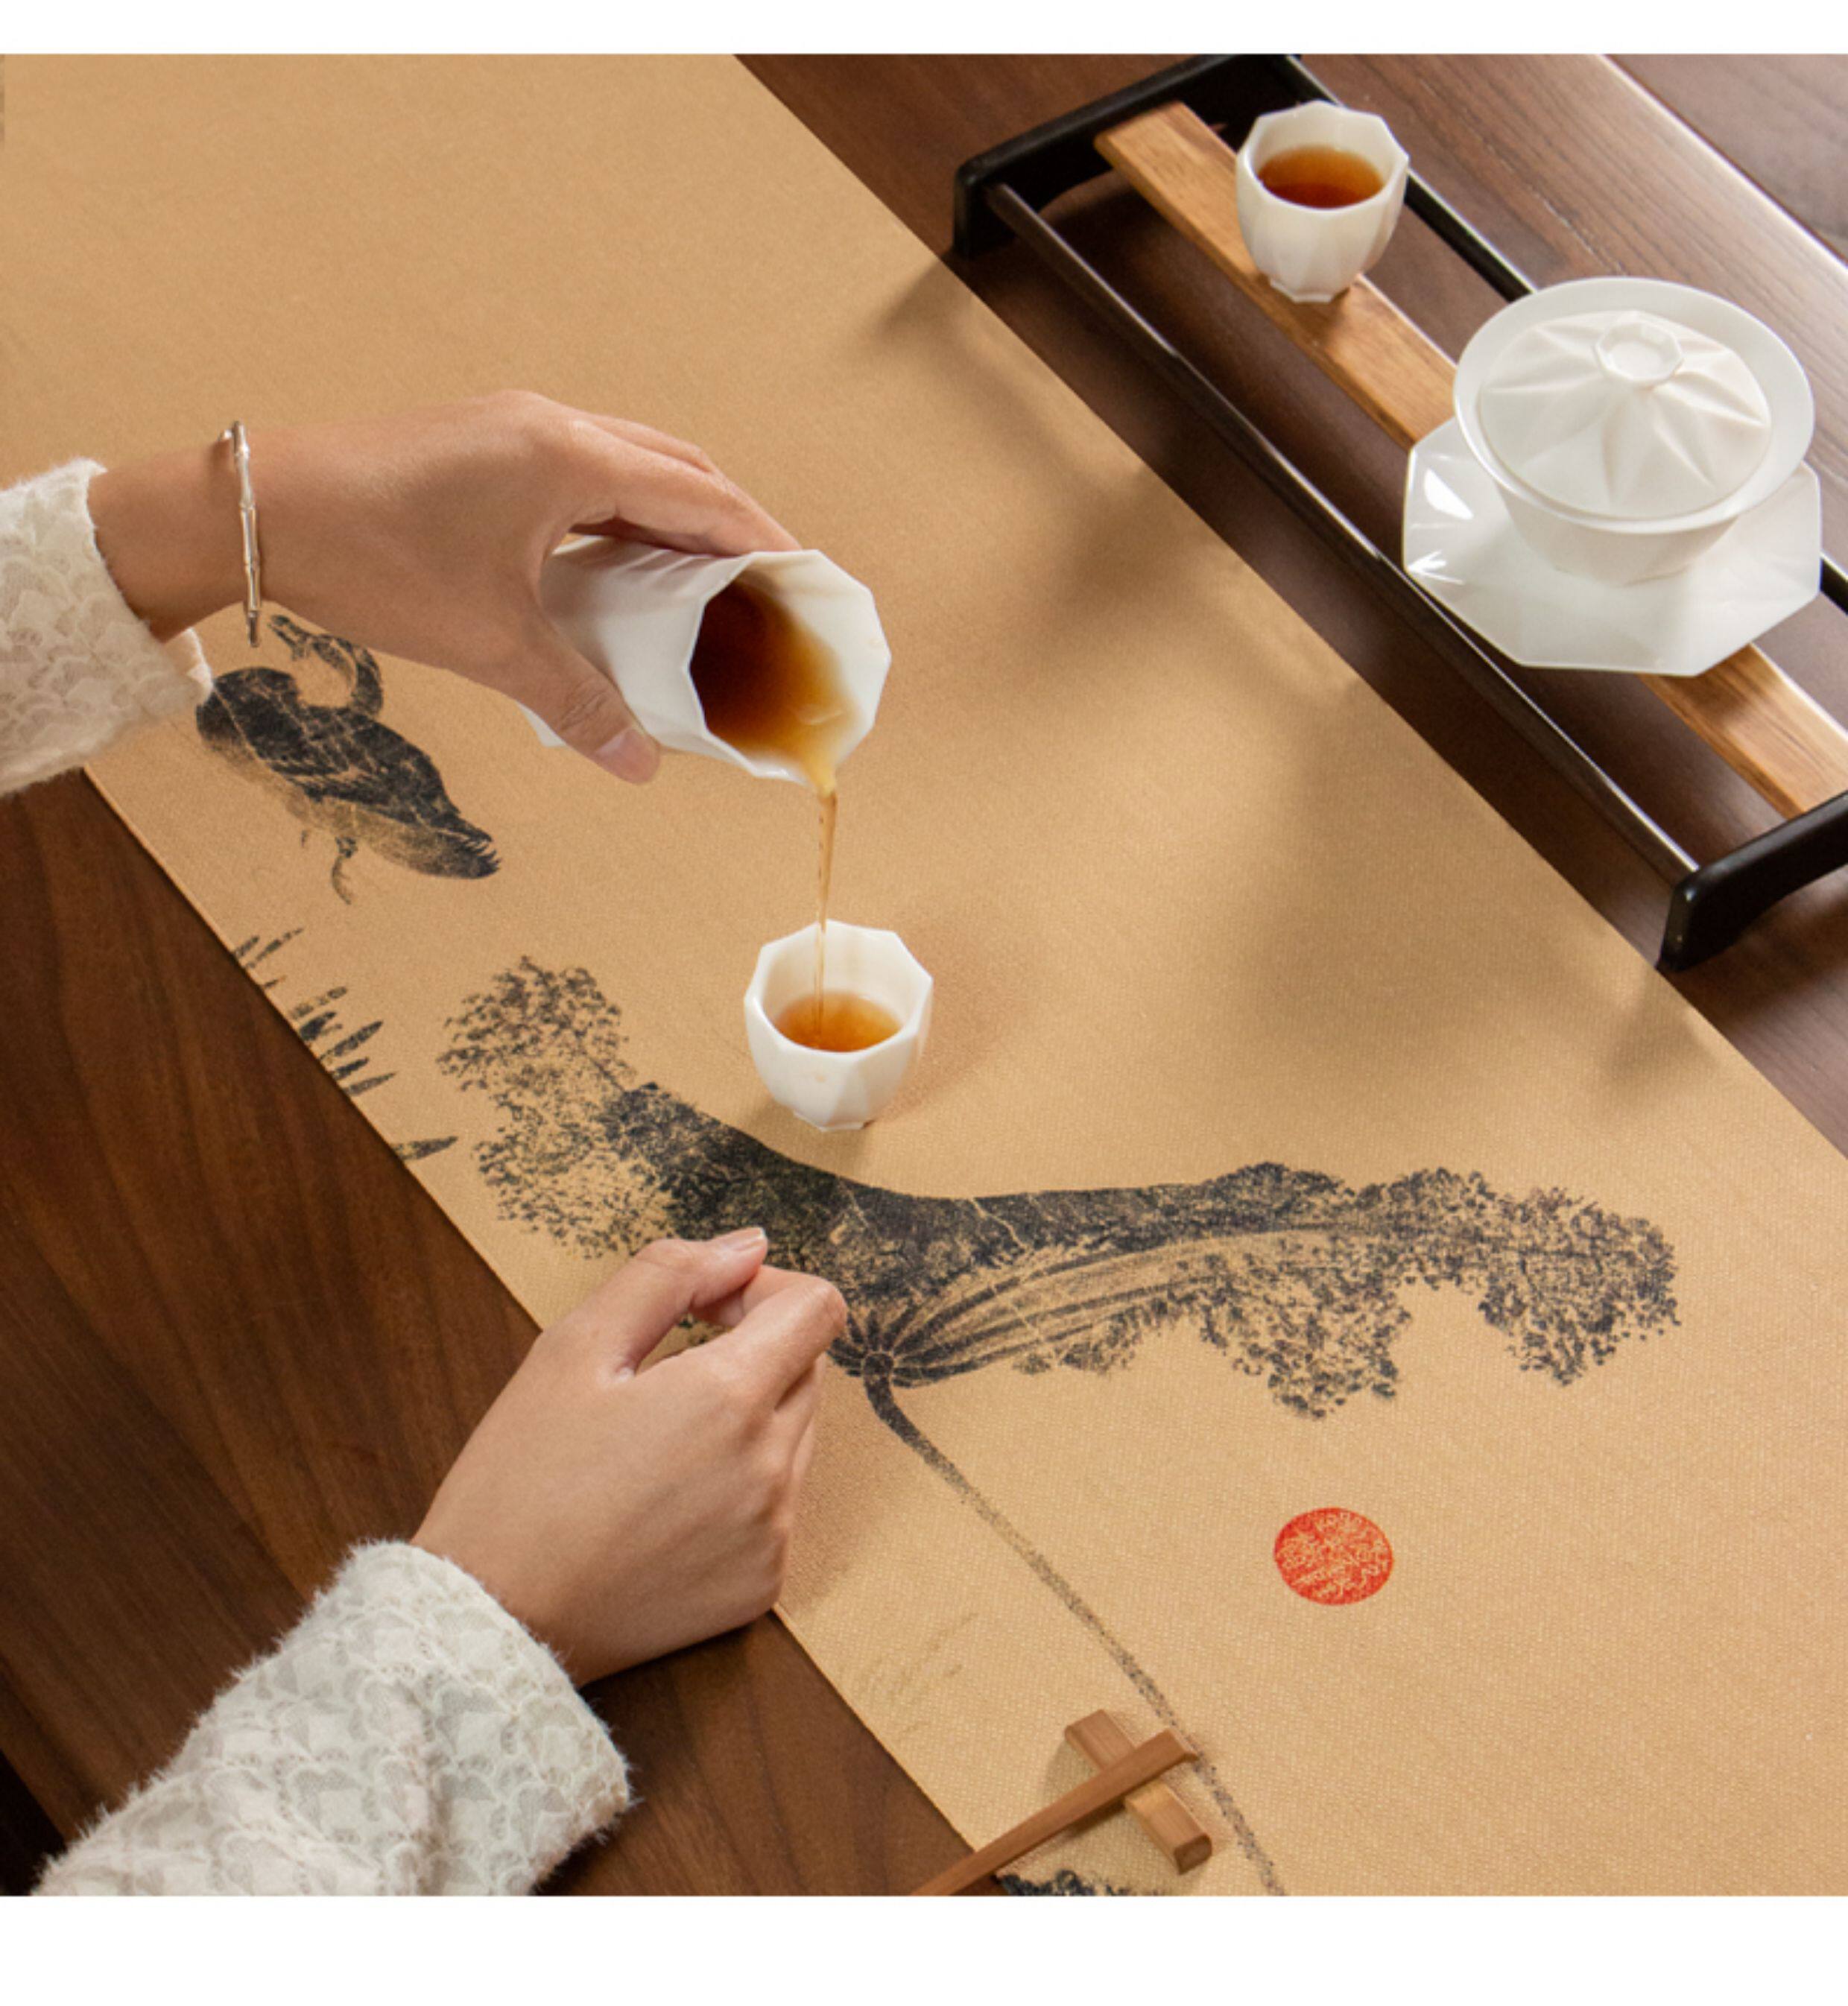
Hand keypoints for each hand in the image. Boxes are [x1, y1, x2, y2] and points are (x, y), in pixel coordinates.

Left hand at [87, 392, 797, 781]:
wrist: (258, 513)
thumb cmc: (372, 561)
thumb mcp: (488, 641)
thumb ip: (576, 700)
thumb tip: (638, 765)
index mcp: (567, 458)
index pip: (699, 498)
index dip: (763, 542)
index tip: (809, 579)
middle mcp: (551, 426)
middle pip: (679, 467)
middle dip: (734, 524)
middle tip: (772, 584)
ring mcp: (515, 427)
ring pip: (632, 461)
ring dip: (679, 514)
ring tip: (711, 578)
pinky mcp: (486, 442)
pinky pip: (586, 470)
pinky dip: (626, 511)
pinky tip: (627, 562)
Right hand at [411, 1229, 844, 1683]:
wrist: (490, 1620)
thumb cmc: (519, 1479)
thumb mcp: (573, 1347)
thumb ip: (669, 1275)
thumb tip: (750, 1246)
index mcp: (729, 1397)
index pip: (819, 1308)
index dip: (765, 1290)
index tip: (706, 1310)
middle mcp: (771, 1468)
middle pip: (808, 1368)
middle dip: (753, 1351)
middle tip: (663, 1375)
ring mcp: (773, 1534)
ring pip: (797, 1435)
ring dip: (749, 1418)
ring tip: (657, 1444)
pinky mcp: (761, 1584)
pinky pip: (778, 1506)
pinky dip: (740, 1488)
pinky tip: (664, 1503)